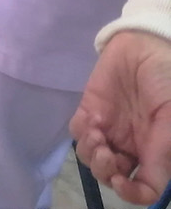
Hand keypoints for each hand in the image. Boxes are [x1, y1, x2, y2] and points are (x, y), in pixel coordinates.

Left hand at [72, 29, 170, 204]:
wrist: (147, 45)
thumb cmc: (167, 80)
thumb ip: (165, 149)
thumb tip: (155, 182)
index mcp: (156, 152)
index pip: (144, 188)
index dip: (131, 194)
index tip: (120, 182)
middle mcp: (132, 146)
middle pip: (111, 175)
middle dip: (105, 172)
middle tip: (107, 154)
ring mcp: (110, 128)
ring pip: (91, 157)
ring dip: (92, 153)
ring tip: (97, 133)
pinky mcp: (91, 109)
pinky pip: (78, 132)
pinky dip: (81, 132)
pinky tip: (91, 119)